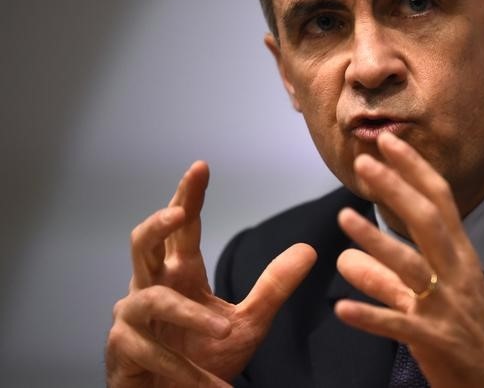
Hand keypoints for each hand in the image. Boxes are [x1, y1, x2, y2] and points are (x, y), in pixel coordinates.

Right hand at [105, 161, 316, 386]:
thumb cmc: (203, 360)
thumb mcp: (249, 322)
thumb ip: (273, 286)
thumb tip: (309, 249)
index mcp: (180, 274)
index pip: (182, 229)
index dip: (188, 196)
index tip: (201, 167)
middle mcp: (150, 288)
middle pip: (142, 243)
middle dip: (158, 224)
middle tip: (179, 213)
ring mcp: (133, 318)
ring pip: (154, 300)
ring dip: (190, 317)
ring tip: (225, 329)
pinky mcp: (124, 351)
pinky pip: (152, 352)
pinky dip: (185, 370)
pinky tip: (211, 384)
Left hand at [334, 133, 483, 387]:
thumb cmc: (467, 335)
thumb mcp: (434, 297)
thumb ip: (387, 277)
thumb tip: (345, 258)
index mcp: (461, 257)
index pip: (440, 201)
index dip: (414, 169)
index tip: (389, 141)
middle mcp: (457, 274)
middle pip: (427, 221)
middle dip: (397, 188)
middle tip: (365, 162)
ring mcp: (448, 307)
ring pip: (411, 266)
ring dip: (376, 241)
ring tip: (343, 218)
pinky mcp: (437, 341)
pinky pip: (400, 325)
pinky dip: (371, 316)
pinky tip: (342, 309)